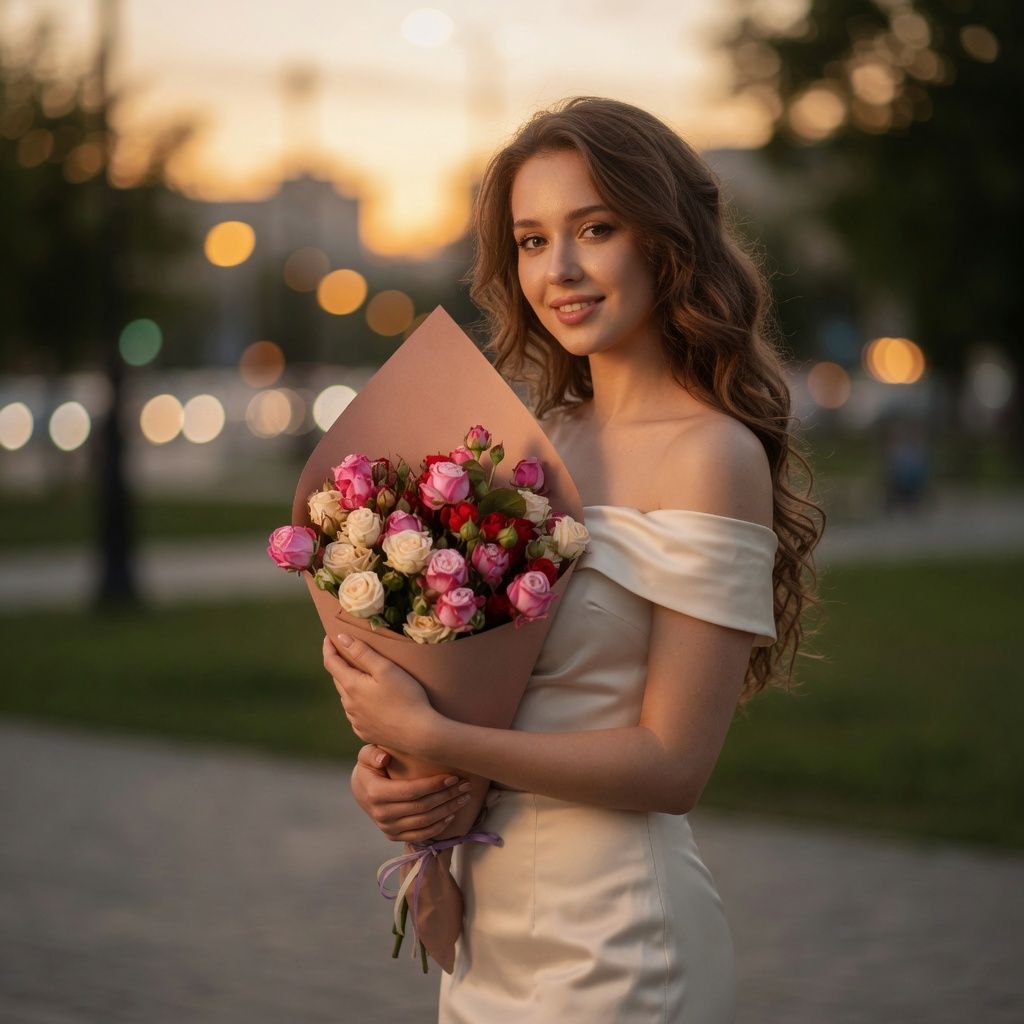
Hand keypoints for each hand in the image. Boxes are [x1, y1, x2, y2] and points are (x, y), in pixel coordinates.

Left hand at [323, 633, 438, 753]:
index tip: (329, 636)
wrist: (419, 735)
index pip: (331, 663)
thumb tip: (341, 638)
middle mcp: (349, 705)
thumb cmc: (406, 698)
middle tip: (347, 652)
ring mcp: (356, 721)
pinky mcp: (365, 732)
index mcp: (352, 686)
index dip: (328, 648)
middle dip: (340, 664)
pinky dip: (358, 702)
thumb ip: (362, 652)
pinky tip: (370, 701)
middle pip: (338, 679)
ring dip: (350, 684)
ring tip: (362, 676)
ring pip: (347, 697)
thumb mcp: (386, 669)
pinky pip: (356, 713)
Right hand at [351, 744, 473, 842]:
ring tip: (464, 798)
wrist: (362, 789)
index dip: (434, 785)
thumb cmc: (371, 766)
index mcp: (375, 793)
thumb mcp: (367, 754)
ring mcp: (387, 827)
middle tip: (465, 785)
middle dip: (447, 796)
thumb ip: (373, 753)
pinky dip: (438, 827)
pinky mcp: (393, 836)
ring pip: (424, 822)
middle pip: (422, 807)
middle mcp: (381, 814)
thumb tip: (384, 759)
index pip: (411, 791)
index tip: (453, 776)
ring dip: (447, 811)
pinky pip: (420, 835)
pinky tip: (452, 815)